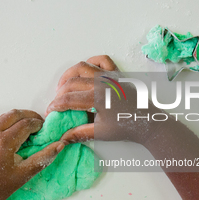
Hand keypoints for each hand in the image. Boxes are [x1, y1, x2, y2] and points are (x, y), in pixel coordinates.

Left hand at [0, 109, 64, 199]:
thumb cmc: (0, 186)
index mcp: (4, 142)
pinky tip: (14, 132)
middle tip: (39, 124)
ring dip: (18, 118)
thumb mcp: (25, 174)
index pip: (26, 124)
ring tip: (28, 127)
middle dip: (29, 116)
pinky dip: (8, 122)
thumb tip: (60, 145)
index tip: (45, 129)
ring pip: (5, 115)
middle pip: (15, 114)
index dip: (38, 124)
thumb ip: (44, 158)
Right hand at [46, 55, 160, 144]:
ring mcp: (109, 76)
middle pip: (71, 82)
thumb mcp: (101, 133)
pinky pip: (102, 60)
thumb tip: (62, 138)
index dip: (55, 106)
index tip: (49, 112)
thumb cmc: (126, 127)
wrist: (149, 122)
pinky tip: (85, 72)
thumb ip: (79, 133)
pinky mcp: (116, 74)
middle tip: (56, 104)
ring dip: (69, 75)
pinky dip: (90, 62)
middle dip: (59, 93)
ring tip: (63, 86)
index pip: (68, 99)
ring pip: (81, 67)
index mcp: (97, 98)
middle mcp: (101, 83)